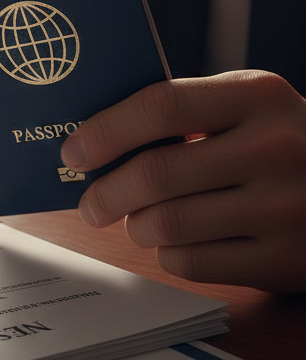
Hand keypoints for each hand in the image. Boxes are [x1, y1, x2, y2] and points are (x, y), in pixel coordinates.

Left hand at [60, 71, 305, 292]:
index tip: (74, 151)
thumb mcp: (244, 106)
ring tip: (136, 219)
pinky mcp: (284, 261)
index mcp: (258, 96)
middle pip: (155, 174)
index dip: (105, 131)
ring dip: (135, 225)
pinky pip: (191, 263)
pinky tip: (177, 240)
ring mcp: (285, 208)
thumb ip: (181, 112)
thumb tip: (91, 140)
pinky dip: (169, 253)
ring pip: (166, 224)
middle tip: (88, 202)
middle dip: (104, 192)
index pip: (161, 106)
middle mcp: (277, 148)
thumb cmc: (276, 142)